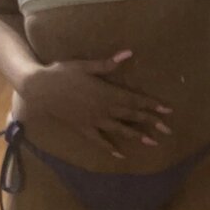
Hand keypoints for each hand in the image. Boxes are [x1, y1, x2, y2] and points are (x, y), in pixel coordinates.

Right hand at [23, 52, 173, 158]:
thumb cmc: (62, 73)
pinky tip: (120, 155)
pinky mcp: (83, 128)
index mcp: (108, 92)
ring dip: (137, 136)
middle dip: (151, 123)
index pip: (135, 100)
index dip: (152, 105)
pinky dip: (110, 148)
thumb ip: (108, 63)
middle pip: (132, 116)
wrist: (40, 90)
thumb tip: (128, 53)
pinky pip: (99, 141)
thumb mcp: (86, 65)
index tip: (167, 111)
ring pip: (120, 130)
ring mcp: (94, 121)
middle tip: (168, 131)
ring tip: (152, 143)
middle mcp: (104, 109)